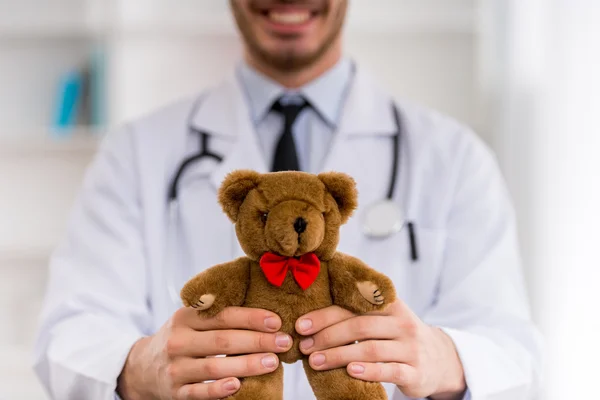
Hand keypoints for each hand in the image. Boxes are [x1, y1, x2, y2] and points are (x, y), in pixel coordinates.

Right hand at [117, 306, 292, 399]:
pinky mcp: (175, 393)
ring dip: (247, 365)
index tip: (276, 321)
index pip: (223, 315)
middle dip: (257, 341)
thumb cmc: (181, 338)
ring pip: (214, 367)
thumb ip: (217, 312)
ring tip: (272, 362)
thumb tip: (263, 308)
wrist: (142, 368)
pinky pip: (199, 392)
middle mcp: (178, 341)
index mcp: (185, 318)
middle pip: (223, 341)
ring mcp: (176, 369)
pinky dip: (218, 390)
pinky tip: (238, 385)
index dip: (251, 318)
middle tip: (284, 342)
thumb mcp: (191, 319)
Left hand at [295, 300, 465, 399]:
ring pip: (370, 349)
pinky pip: (390, 370)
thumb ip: (358, 309)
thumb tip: (312, 312)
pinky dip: (369, 371)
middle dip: (327, 336)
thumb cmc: (398, 335)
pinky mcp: (415, 371)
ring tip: (316, 362)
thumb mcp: (385, 316)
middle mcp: (402, 322)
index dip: (325, 315)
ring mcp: (410, 347)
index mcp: (390, 304)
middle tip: (305, 346)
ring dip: (339, 355)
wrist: (440, 359)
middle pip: (359, 326)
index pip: (353, 305)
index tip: (301, 325)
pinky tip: (350, 371)